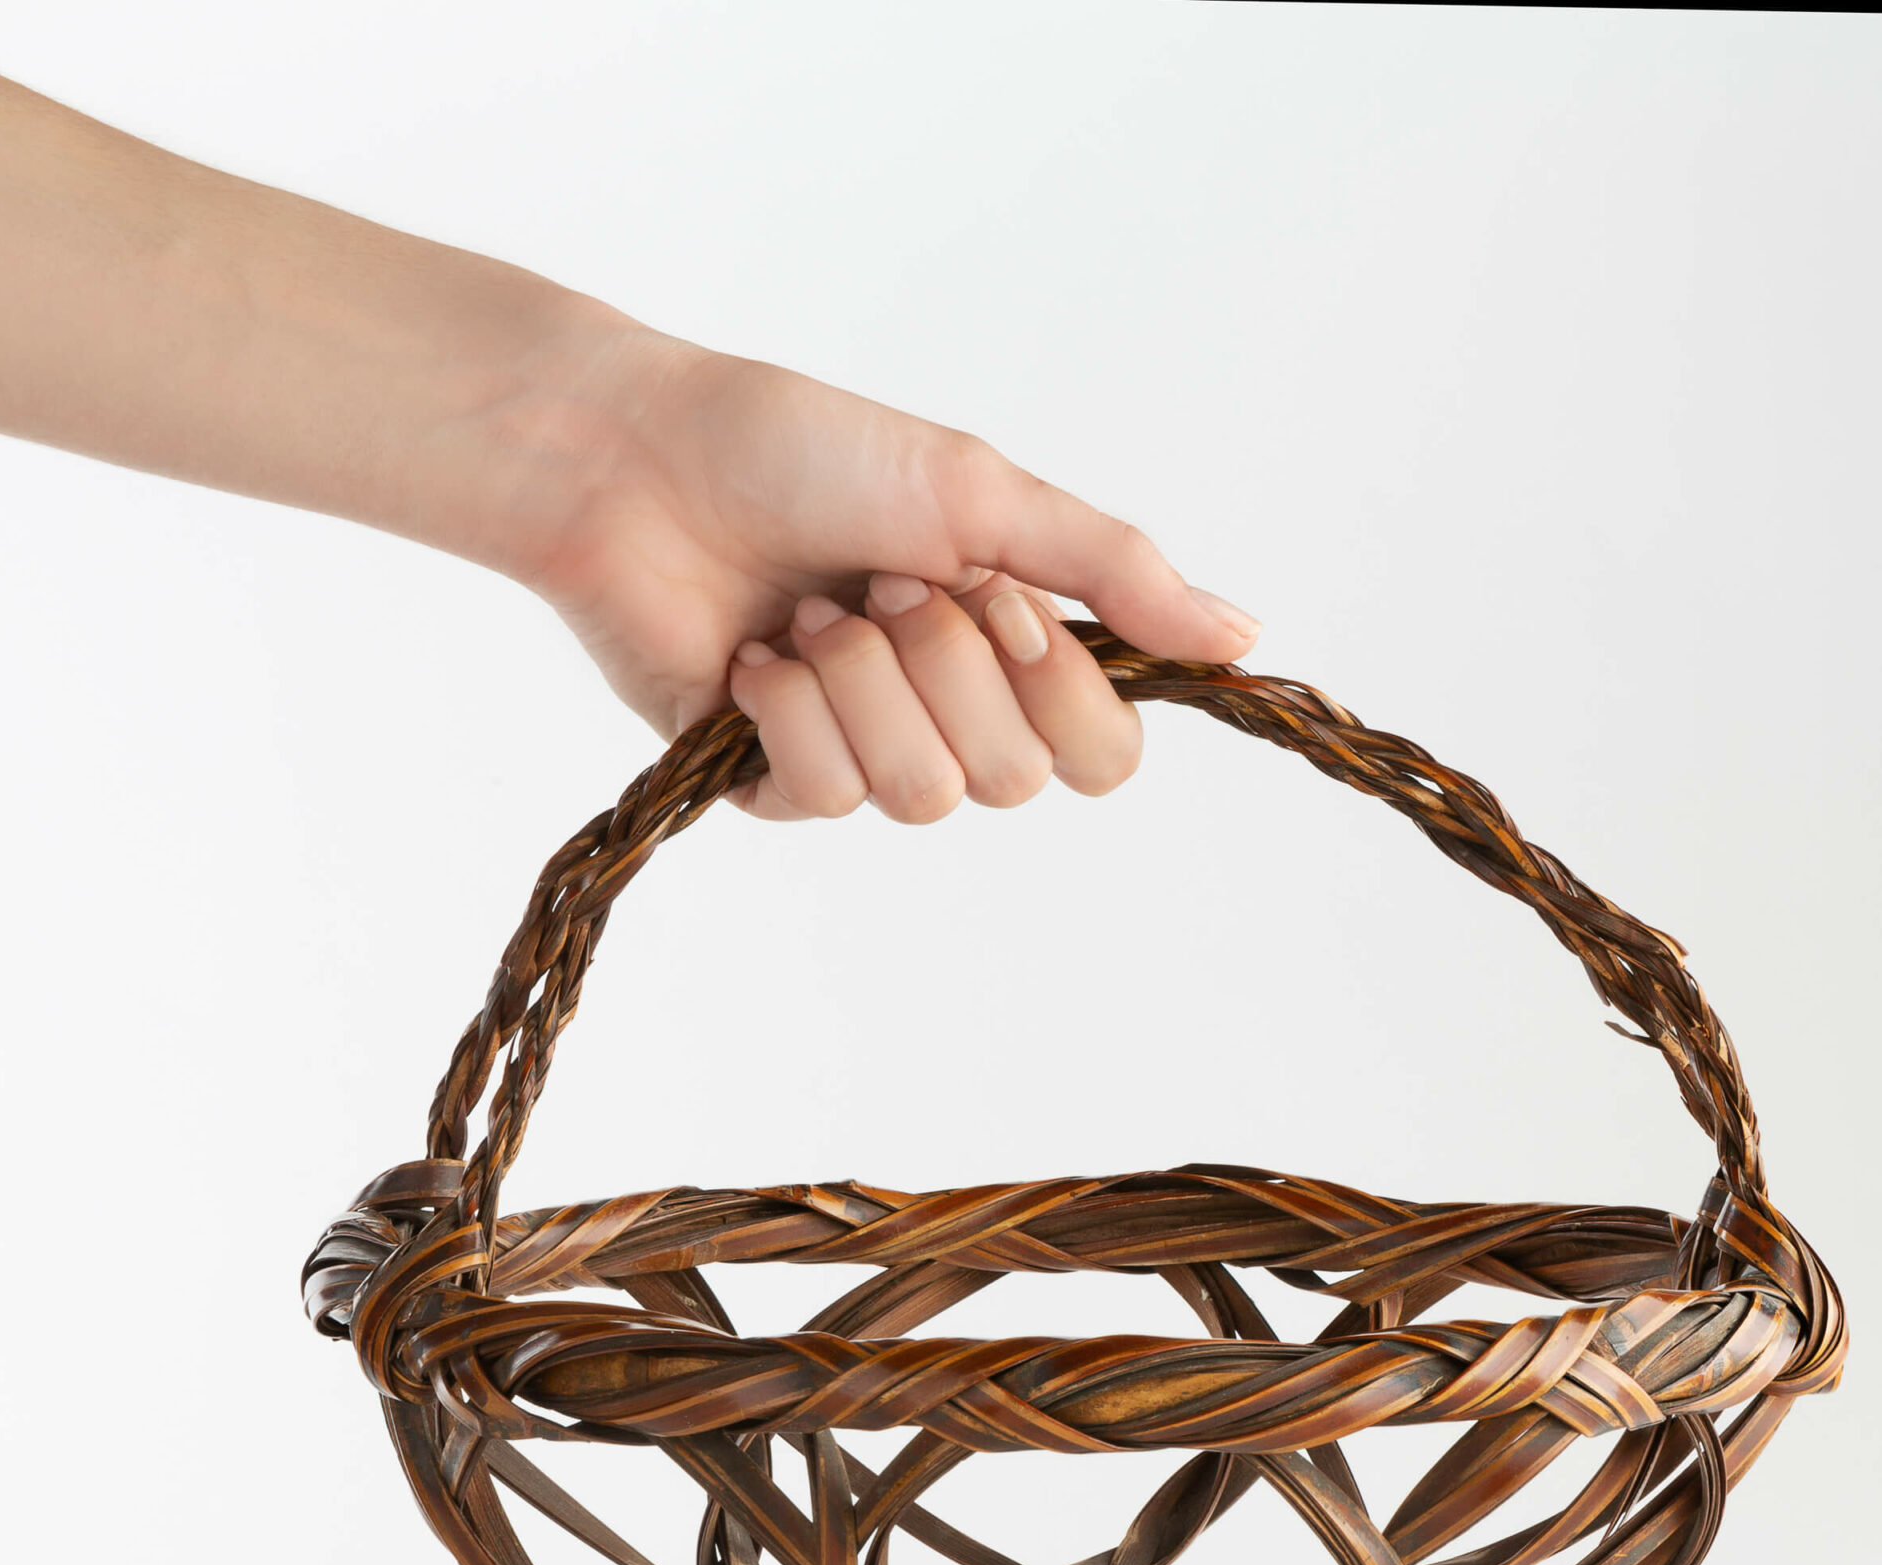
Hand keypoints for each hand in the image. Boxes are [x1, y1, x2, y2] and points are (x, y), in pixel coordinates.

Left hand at [491, 326, 1262, 823]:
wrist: (637, 462)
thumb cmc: (799, 451)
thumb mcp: (979, 493)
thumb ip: (1113, 570)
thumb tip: (1244, 635)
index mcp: (1009, 648)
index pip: (1103, 755)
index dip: (1060, 694)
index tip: (1001, 603)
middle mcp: (946, 712)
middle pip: (1015, 782)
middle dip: (947, 667)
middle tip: (881, 583)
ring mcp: (862, 755)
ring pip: (923, 796)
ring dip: (864, 682)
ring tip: (810, 610)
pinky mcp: (774, 784)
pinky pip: (827, 796)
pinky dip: (790, 708)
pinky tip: (754, 653)